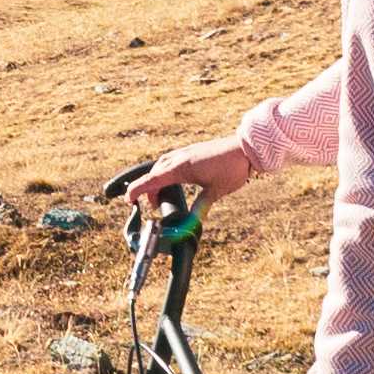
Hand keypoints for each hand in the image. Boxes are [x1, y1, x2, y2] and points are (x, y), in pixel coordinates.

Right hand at [98, 143, 244, 211]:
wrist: (245, 148)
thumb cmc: (231, 168)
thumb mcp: (216, 192)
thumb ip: (200, 207)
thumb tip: (190, 224)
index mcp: (180, 168)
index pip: (151, 180)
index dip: (137, 190)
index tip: (127, 200)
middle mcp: (178, 158)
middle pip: (153, 175)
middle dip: (147, 190)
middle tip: (152, 207)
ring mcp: (184, 153)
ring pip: (161, 167)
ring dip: (156, 181)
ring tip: (162, 198)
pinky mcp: (190, 152)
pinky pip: (169, 162)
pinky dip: (165, 174)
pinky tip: (172, 182)